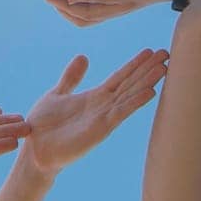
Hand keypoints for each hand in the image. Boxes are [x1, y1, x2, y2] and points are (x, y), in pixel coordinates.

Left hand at [23, 50, 168, 176]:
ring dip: (147, 81)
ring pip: (129, 95)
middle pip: (130, 83)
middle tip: (166, 53)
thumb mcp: (57, 93)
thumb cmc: (44, 126)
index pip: (119, 77)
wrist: (34, 149)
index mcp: (94, 97)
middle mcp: (103, 106)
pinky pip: (121, 112)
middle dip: (147, 69)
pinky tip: (151, 91)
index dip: (134, 64)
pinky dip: (135, 101)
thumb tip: (83, 57)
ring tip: (164, 68)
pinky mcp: (100, 129)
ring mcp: (104, 117)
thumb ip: (71, 77)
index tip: (150, 51)